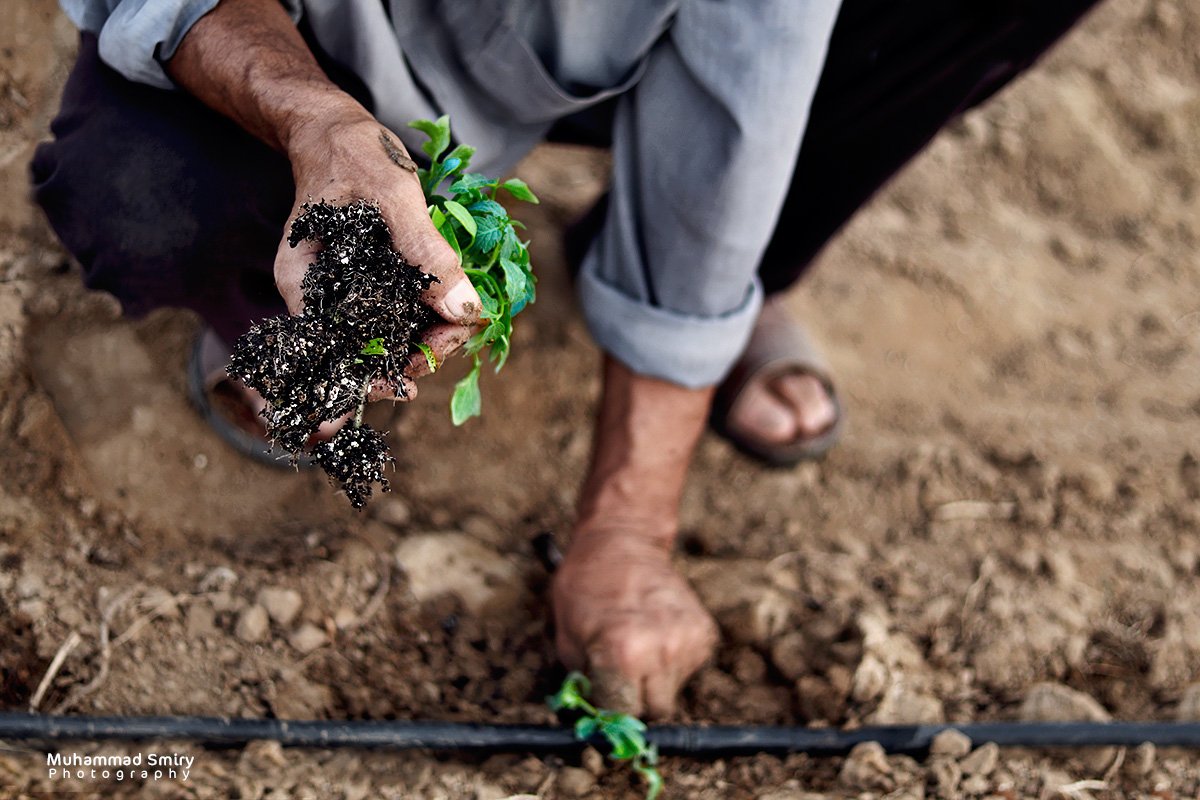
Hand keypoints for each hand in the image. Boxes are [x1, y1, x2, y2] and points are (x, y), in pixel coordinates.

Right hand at [278, 108, 482, 399]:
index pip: (340, 352)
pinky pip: (396, 314)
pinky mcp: (369, 282)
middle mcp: (320, 297)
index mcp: (304, 283)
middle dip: (416, 353)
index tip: (427, 365)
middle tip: (462, 333)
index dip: (385, 370)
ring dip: (427, 338)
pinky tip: (454, 311)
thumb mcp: (393, 197)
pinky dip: (426, 317)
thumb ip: (426, 252)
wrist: (338, 130)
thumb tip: (465, 310)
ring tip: (463, 322)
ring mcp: (345, 291)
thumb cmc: (354, 154)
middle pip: (365, 352)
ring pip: (385, 337)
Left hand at [552, 525, 717, 717]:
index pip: (624, 715)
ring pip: (674, 690)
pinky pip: (689, 668)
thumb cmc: (585, 586)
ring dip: (656, 678)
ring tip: (639, 645)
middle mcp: (662, 650)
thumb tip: (596, 713)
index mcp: (624, 654)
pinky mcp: (705, 632)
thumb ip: (583, 681)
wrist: (623, 540)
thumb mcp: (566, 635)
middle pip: (656, 710)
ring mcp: (688, 641)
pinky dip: (673, 660)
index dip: (611, 708)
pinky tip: (656, 634)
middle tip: (622, 673)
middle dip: (636, 698)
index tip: (605, 696)